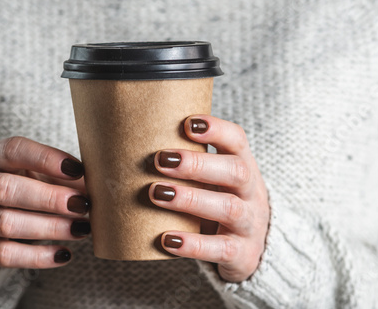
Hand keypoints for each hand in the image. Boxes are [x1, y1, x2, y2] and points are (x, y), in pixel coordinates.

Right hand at [0, 137, 90, 269]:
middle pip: (5, 189)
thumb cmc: (23, 186)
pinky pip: (3, 254)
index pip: (15, 150)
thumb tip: (103, 186)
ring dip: (49, 227)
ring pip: (5, 223)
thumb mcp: (39, 174)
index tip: (78, 169)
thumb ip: (65, 176)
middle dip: (49, 198)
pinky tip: (64, 254)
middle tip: (82, 205)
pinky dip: (37, 257)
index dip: (47, 158)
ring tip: (81, 229)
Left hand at [149, 115, 269, 282]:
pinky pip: (220, 249)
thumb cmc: (217, 202)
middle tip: (160, 159)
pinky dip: (193, 244)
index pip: (237, 140)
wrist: (247, 247)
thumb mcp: (212, 181)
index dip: (216, 130)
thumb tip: (127, 145)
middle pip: (236, 171)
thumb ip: (186, 164)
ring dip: (190, 199)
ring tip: (156, 193)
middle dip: (197, 164)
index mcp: (242, 166)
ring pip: (229, 208)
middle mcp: (250, 192)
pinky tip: (167, 239)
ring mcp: (249, 224)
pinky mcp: (241, 254)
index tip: (187, 123)